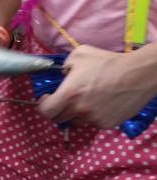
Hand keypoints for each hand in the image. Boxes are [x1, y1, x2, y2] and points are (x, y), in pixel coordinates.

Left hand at [37, 45, 156, 127]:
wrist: (136, 75)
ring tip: (83, 99)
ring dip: (74, 113)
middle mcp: (80, 109)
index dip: (43, 105)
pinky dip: (90, 116)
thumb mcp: (78, 55)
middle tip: (63, 99)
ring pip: (75, 121)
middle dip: (57, 109)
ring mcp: (94, 119)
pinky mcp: (107, 124)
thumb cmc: (106, 62)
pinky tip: (97, 103)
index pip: (46, 111)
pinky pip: (91, 123)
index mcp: (69, 93)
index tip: (47, 98)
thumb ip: (64, 66)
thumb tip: (63, 76)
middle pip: (59, 118)